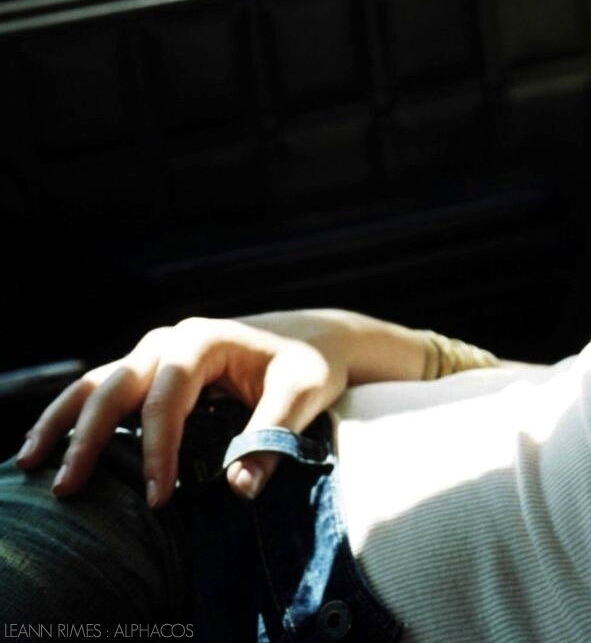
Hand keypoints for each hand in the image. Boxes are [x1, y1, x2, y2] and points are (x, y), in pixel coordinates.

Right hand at [14, 313, 351, 507]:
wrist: (314, 339)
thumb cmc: (310, 364)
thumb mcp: (303, 394)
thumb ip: (273, 437)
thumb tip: (240, 489)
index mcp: (204, 340)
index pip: (166, 400)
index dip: (158, 451)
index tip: (159, 499)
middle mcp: (169, 341)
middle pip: (114, 388)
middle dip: (87, 438)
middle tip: (68, 490)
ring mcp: (154, 352)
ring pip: (94, 384)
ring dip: (61, 422)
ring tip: (30, 464)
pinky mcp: (149, 369)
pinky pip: (102, 390)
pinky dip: (73, 415)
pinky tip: (46, 448)